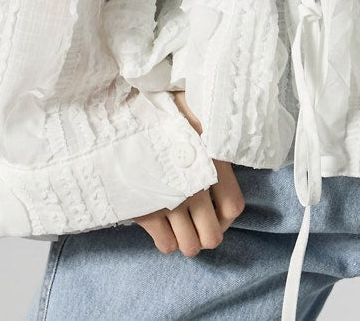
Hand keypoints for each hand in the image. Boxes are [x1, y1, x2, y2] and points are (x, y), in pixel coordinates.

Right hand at [131, 89, 246, 255]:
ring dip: (186, 240)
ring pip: (189, 246)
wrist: (125, 114)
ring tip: (178, 224)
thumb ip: (215, 154)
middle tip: (196, 224)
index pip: (233, 207)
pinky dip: (167, 239)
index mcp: (212, 163)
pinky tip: (162, 224)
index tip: (217, 214)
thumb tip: (224, 179)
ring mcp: (171, 201)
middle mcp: (195, 187)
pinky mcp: (146, 210)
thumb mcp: (199, 126)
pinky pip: (166, 244)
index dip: (227, 219)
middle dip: (205, 235)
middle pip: (212, 236)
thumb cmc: (167, 116)